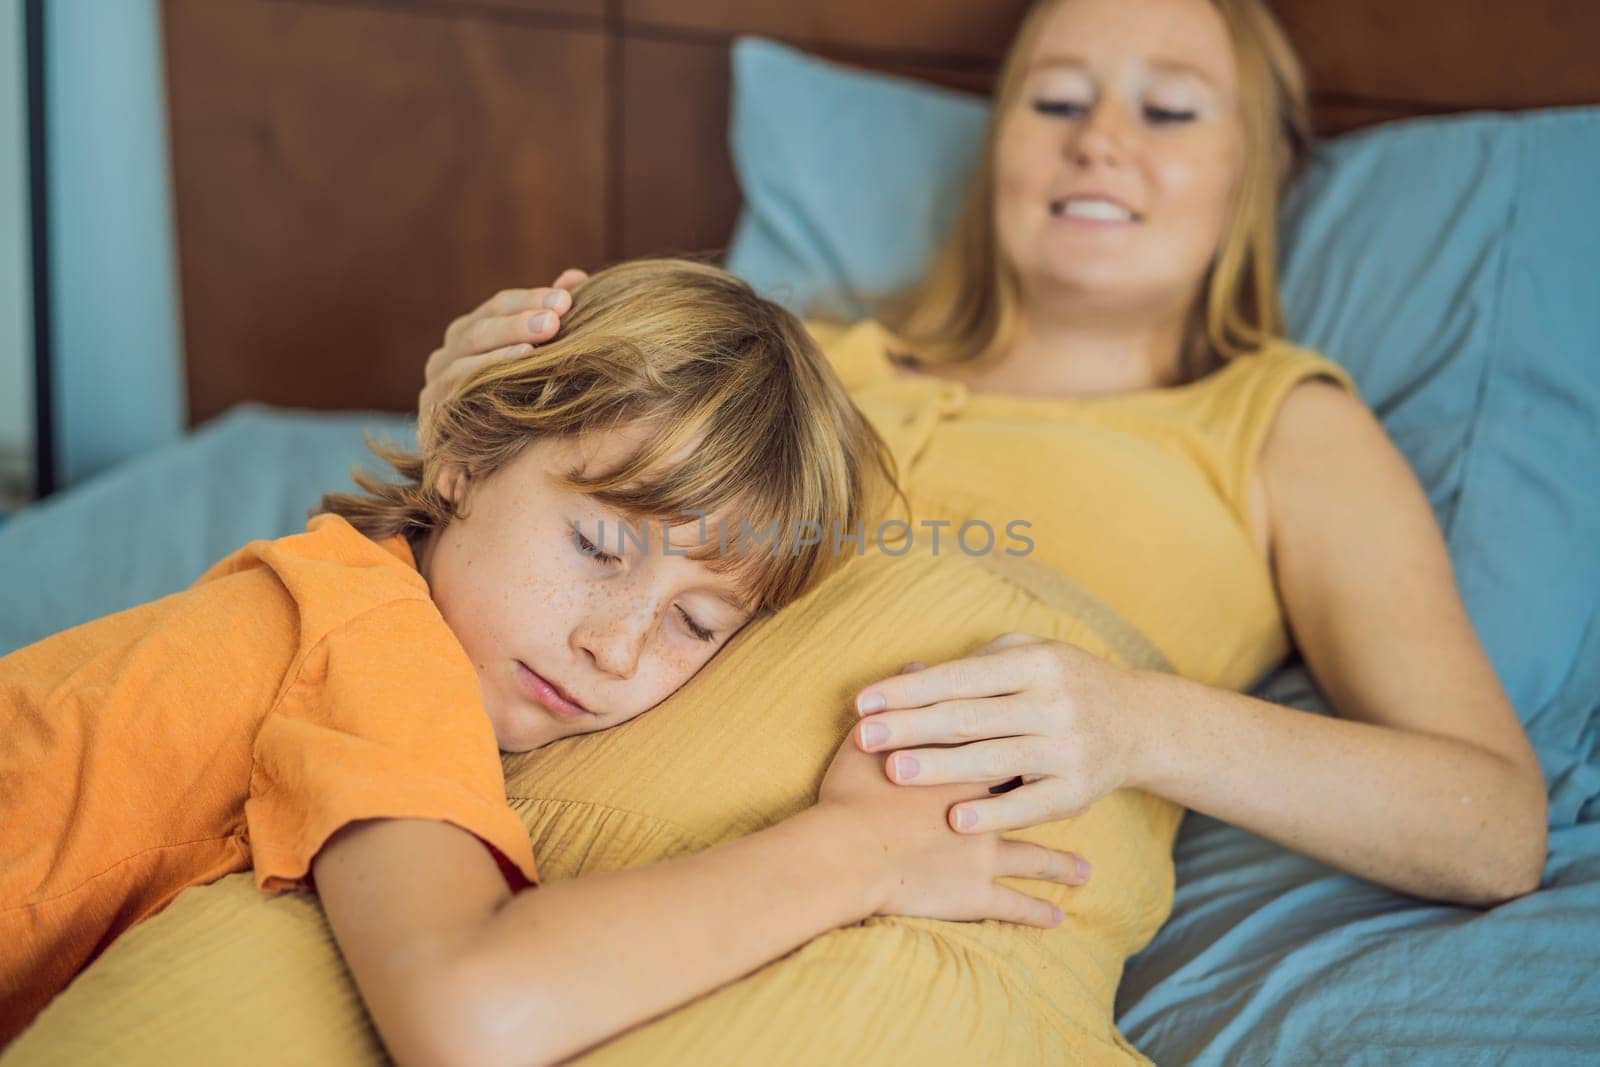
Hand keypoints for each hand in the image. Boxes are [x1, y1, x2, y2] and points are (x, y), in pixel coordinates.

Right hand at [418, 268, 588, 447]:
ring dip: (504, 343)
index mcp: (469, 336)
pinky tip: (514, 372)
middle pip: (480, 326)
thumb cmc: (512, 412)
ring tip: (540, 340)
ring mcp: (434, 386)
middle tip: (557, 314)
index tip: (568, 296)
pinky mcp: (431, 417)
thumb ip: (548, 321)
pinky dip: (483, 375)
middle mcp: (446, 356)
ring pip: (464, 355)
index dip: (531, 298)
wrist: (480, 476)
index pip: (498, 307)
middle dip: (520, 318)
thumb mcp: (533, 365)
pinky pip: (455, 390)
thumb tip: (575, 276)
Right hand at [816, 729, 1088, 929]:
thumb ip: (899, 703)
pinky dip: (1036, 913)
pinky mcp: (976, 892)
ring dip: (1061, 865)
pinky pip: (1015, 905)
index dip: (1031, 752)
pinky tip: (1055, 920)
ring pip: (1036, 858)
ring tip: (1085, 873)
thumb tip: (918, 666)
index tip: (1053, 750)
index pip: (1007, 751)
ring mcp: (986, 852)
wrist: (848, 856)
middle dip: (1059, 804)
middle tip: (1089, 803)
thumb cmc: (850, 797)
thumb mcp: (868, 741)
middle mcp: (986, 809)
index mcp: (965, 769)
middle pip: (1034, 804)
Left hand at [852, 632, 1151, 835]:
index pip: (961, 678)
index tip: (864, 701)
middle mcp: (1055, 703)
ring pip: (994, 760)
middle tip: (865, 736)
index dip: (910, 690)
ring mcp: (1069, 749)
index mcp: (1038, 663)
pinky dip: (992, 814)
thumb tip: (908, 675)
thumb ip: (974, 666)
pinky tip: (954, 820)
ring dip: (940, 768)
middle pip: (970, 718)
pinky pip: (1030, 806)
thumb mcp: (1029, 655)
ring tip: (893, 771)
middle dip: (912, 727)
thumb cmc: (1063, 682)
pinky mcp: (1079, 792)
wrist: (1140, 724)